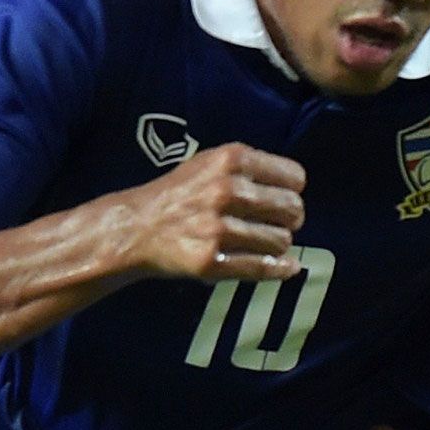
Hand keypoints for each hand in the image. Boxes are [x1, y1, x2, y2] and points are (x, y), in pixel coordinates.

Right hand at [116, 143, 307, 280]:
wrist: (135, 227)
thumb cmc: (178, 194)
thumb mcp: (210, 162)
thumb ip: (249, 168)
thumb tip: (294, 186)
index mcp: (230, 160)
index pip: (294, 177)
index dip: (294, 189)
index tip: (287, 196)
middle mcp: (227, 191)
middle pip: (293, 209)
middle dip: (291, 218)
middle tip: (279, 223)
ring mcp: (219, 228)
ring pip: (281, 241)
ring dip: (277, 244)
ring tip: (262, 241)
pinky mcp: (212, 261)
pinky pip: (263, 267)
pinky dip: (280, 269)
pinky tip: (285, 267)